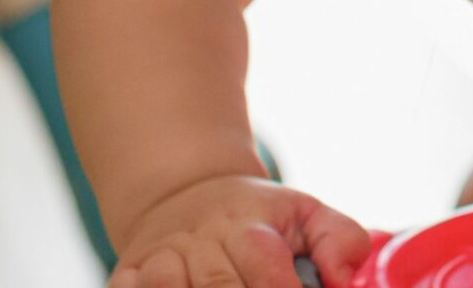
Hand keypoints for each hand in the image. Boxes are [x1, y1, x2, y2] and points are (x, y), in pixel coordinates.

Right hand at [110, 173, 371, 287]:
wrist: (186, 193)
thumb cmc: (257, 219)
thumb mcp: (304, 214)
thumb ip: (340, 239)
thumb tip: (345, 279)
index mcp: (250, 226)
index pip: (266, 268)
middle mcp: (203, 239)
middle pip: (218, 286)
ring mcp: (162, 257)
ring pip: (168, 287)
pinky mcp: (127, 273)